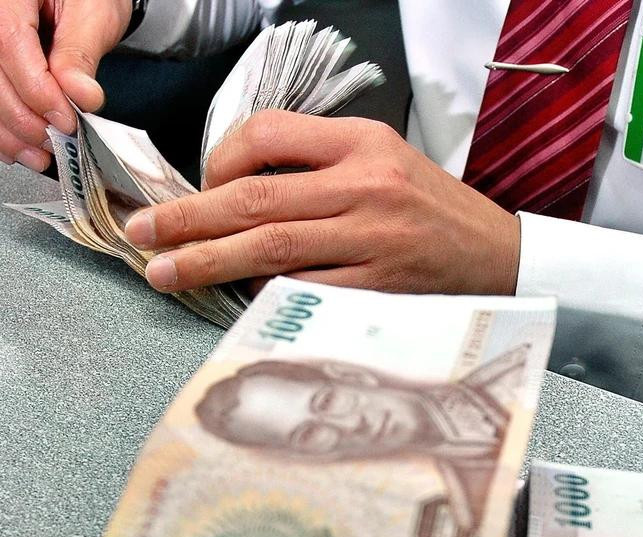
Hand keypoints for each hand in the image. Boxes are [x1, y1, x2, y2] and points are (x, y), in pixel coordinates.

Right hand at [0, 0, 130, 169]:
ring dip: (4, 132)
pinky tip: (14, 147)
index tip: (65, 121)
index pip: (6, 41)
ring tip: (38, 155)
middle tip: (55, 142)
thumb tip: (80, 96)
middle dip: (21, 118)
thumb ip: (80, 54)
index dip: (35, 89)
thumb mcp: (93, 13)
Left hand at [125, 110, 520, 296]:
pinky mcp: (378, 288)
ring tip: (166, 271)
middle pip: (255, 199)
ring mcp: (372, 241)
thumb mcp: (385, 160)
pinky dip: (265, 294)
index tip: (201, 185)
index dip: (219, 159)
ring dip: (209, 261)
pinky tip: (238, 297)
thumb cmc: (435, 209)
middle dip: (188, 218)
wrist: (498, 255)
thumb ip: (319, 164)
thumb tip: (240, 192)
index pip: (268, 133)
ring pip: (271, 249)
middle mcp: (365, 186)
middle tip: (144, 235)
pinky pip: (306, 290)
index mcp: (364, 143)